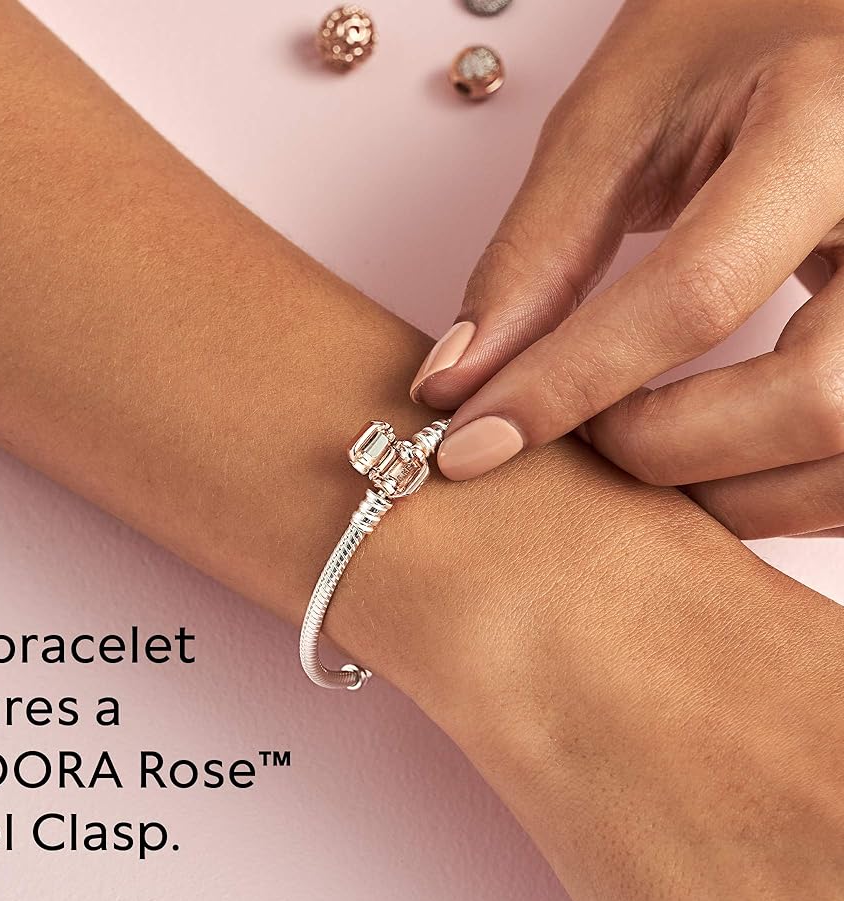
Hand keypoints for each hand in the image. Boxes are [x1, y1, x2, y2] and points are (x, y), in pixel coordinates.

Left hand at [410, 0, 843, 538]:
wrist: (827, 25)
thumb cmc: (723, 46)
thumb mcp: (614, 124)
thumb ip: (535, 259)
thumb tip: (456, 386)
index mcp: (832, 121)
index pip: (696, 295)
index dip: (567, 387)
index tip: (472, 443)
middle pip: (811, 401)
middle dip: (662, 452)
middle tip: (580, 437)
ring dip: (723, 493)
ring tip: (638, 446)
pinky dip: (776, 489)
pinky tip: (713, 454)